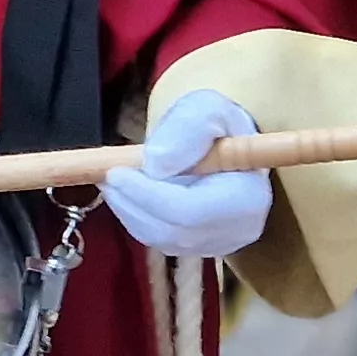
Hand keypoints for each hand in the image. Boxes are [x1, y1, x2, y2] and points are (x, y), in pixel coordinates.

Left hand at [98, 89, 272, 259]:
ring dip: (130, 210)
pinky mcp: (202, 247)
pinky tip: (128, 192)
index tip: (116, 173)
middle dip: (133, 203)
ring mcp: (221, 242)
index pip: (191, 211)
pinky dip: (137, 217)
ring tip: (114, 179)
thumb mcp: (206, 109)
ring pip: (162, 239)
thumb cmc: (217, 124)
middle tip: (107, 175)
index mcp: (249, 196)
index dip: (148, 195)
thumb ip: (185, 129)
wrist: (225, 142)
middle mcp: (240, 229)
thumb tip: (155, 162)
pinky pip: (161, 241)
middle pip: (173, 231)